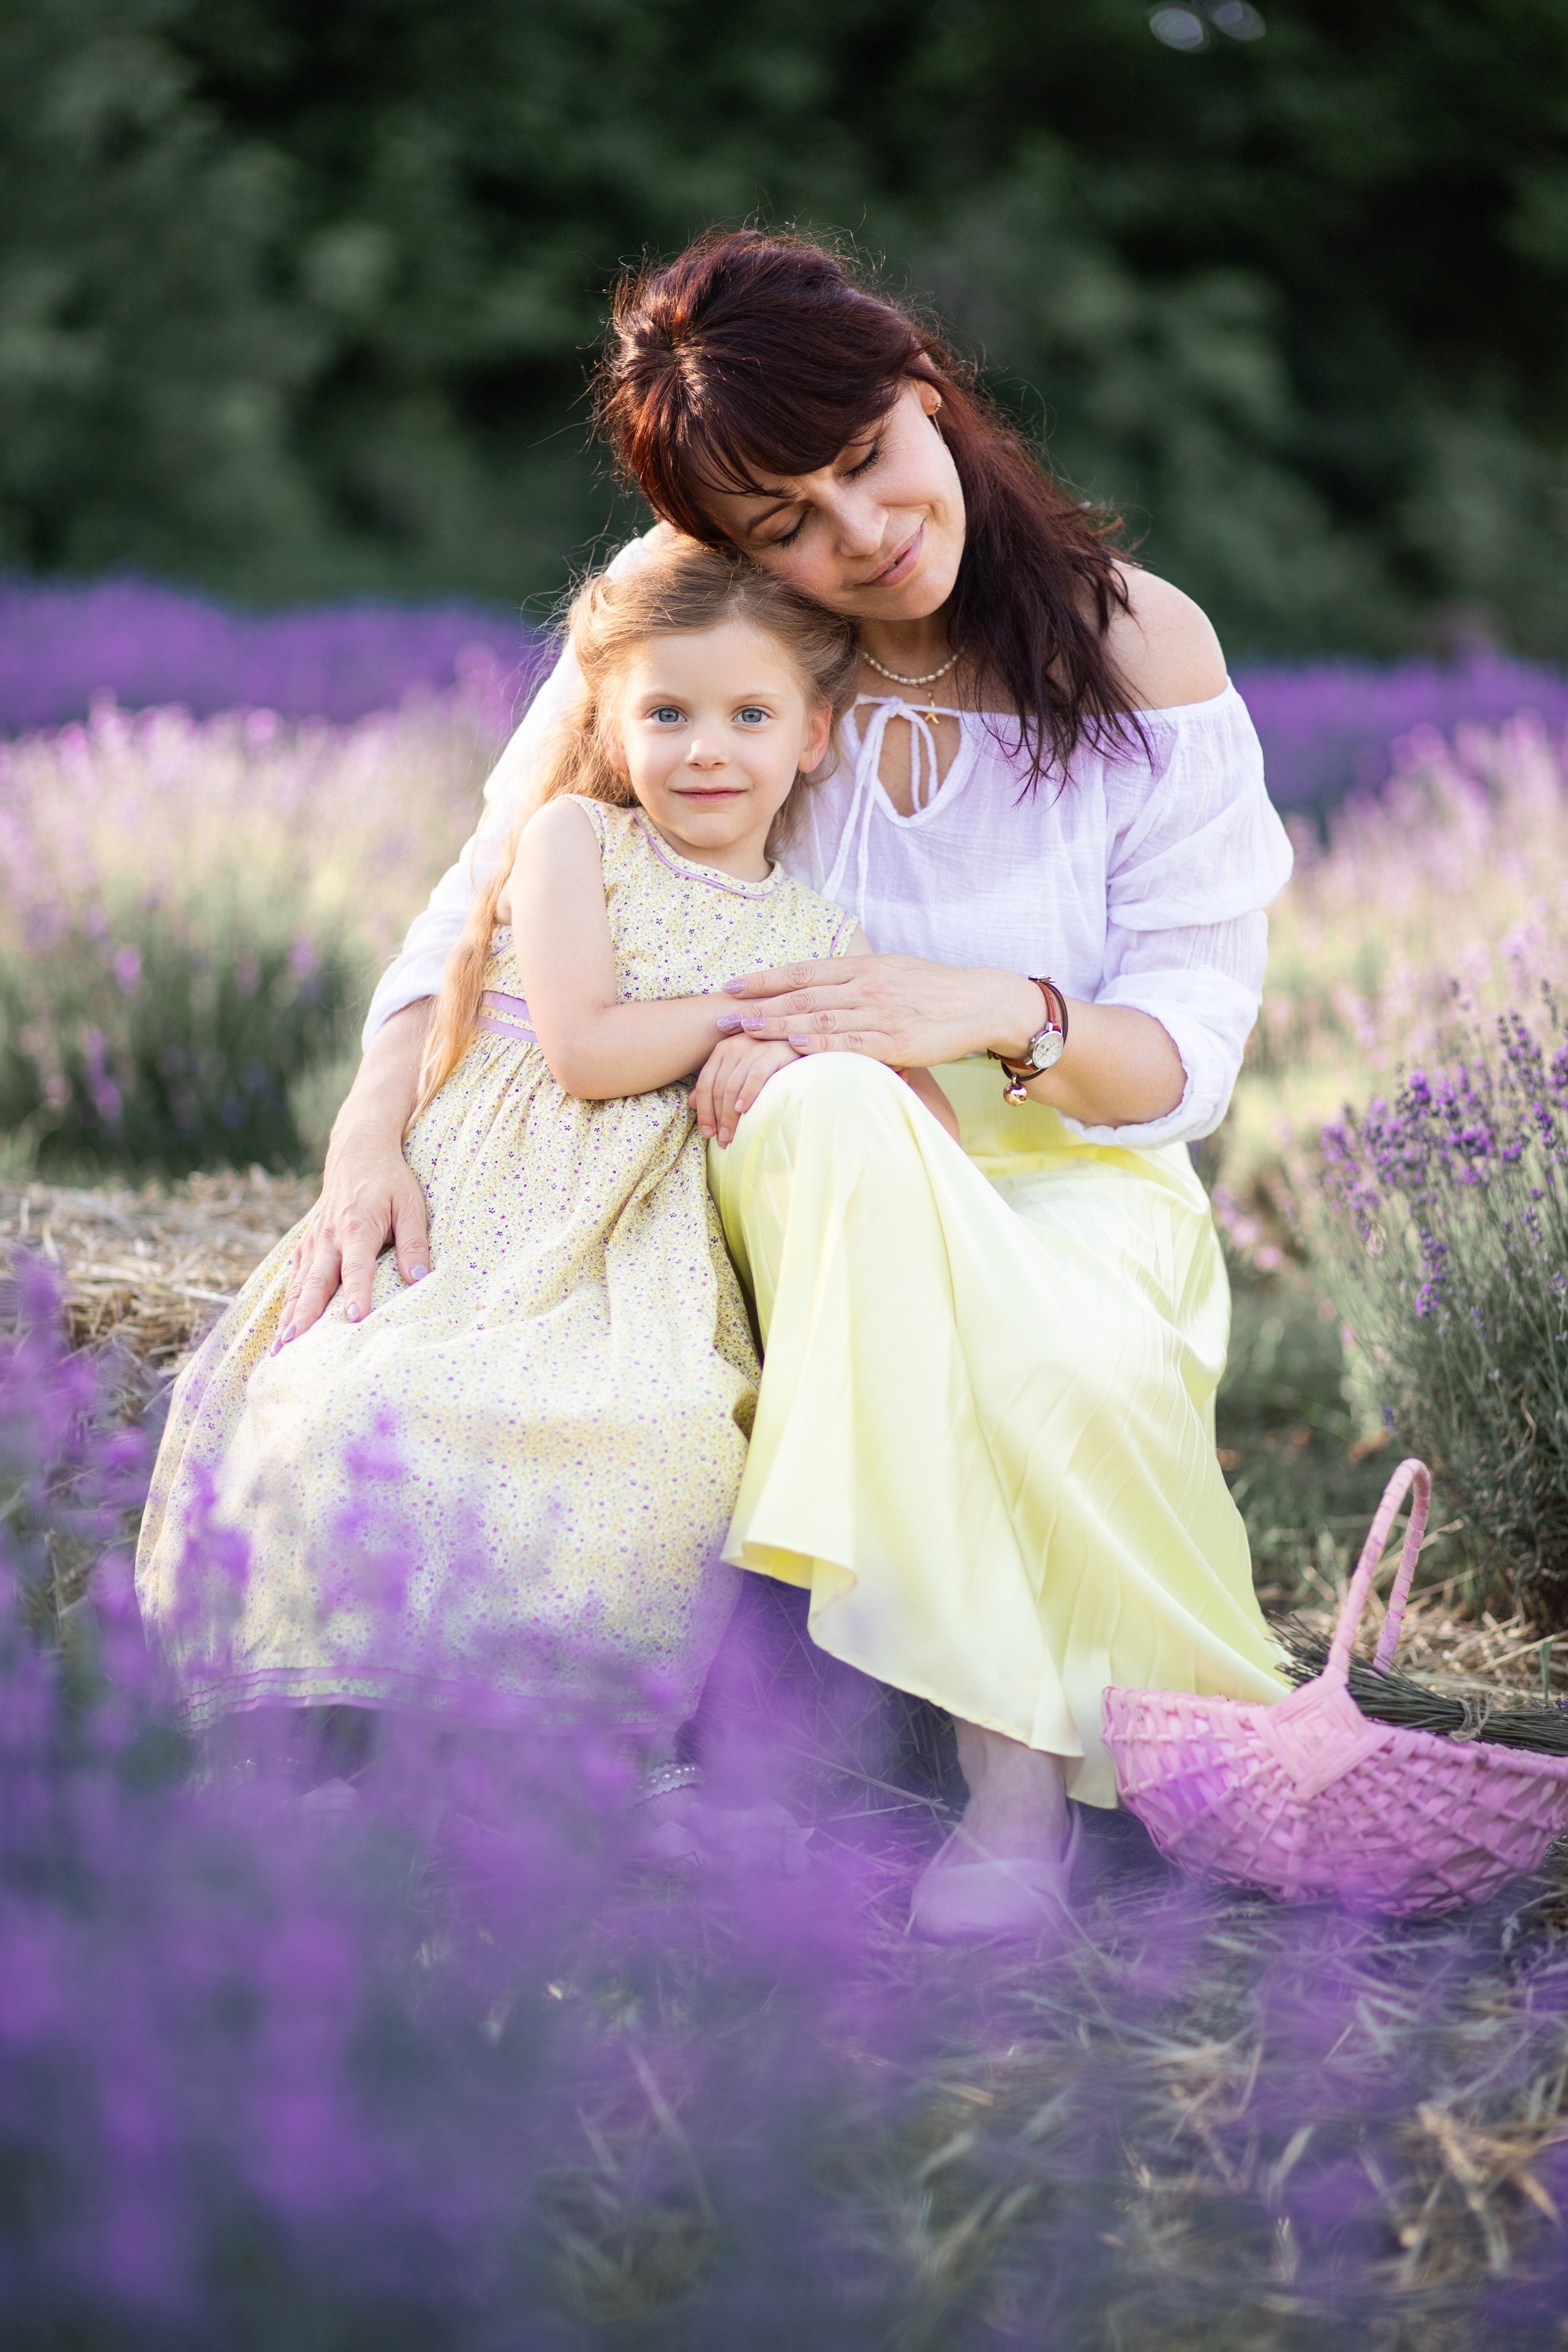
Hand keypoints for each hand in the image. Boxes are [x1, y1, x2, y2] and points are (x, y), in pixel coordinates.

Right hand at [277, 1127, 430, 1342]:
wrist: (358, 1150)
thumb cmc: (390, 1180)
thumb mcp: (411, 1205)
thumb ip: (415, 1242)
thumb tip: (419, 1278)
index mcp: (357, 1227)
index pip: (356, 1267)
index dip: (357, 1293)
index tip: (354, 1319)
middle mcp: (329, 1237)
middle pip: (316, 1283)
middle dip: (304, 1316)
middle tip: (295, 1347)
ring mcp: (314, 1241)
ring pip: (299, 1285)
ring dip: (289, 1317)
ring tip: (280, 1350)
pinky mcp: (307, 1244)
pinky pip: (294, 1278)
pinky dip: (286, 1304)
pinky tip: (281, 1330)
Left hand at [692, 1036, 800, 1146]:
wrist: (805, 1046)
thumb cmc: (771, 1064)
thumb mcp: (740, 1071)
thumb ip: (716, 1083)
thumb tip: (691, 1102)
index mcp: (722, 1049)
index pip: (704, 1083)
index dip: (704, 1111)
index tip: (708, 1133)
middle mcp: (735, 1045)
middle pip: (717, 1087)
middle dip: (717, 1118)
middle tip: (722, 1140)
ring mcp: (754, 1047)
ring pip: (732, 1085)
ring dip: (730, 1115)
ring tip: (731, 1135)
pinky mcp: (775, 1051)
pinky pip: (755, 1076)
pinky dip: (747, 1094)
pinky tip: (744, 1110)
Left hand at [716, 952, 1041, 1069]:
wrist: (982, 1003)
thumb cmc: (934, 991)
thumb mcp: (893, 972)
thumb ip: (855, 980)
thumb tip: (818, 988)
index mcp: (864, 967)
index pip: (804, 971)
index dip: (765, 979)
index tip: (732, 987)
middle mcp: (868, 986)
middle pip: (803, 995)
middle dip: (759, 1005)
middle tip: (722, 1015)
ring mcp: (882, 1013)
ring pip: (821, 1018)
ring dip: (778, 1026)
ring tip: (745, 1032)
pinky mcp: (897, 1041)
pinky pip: (851, 1043)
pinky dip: (820, 1045)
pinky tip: (794, 1049)